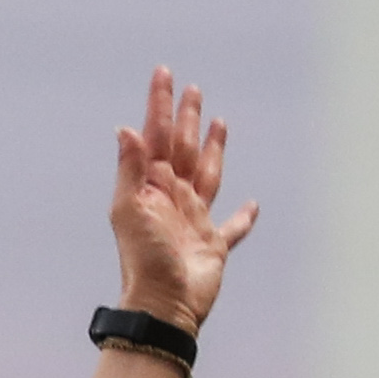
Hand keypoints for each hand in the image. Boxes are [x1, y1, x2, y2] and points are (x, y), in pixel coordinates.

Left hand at [109, 68, 256, 333]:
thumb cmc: (144, 259)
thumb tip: (126, 129)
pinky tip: (252, 206)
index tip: (164, 74)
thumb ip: (131, 168)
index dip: (159, 105)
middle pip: (183, 148)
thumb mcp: (130, 209)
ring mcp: (194, 221)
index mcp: (151, 187)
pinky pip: (233, 228)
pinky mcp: (213, 245)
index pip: (156, 136)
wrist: (164, 304)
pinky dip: (243, 218)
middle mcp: (173, 199)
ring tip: (219, 123)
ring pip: (207, 175)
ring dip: (214, 149)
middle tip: (192, 89)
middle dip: (186, 119)